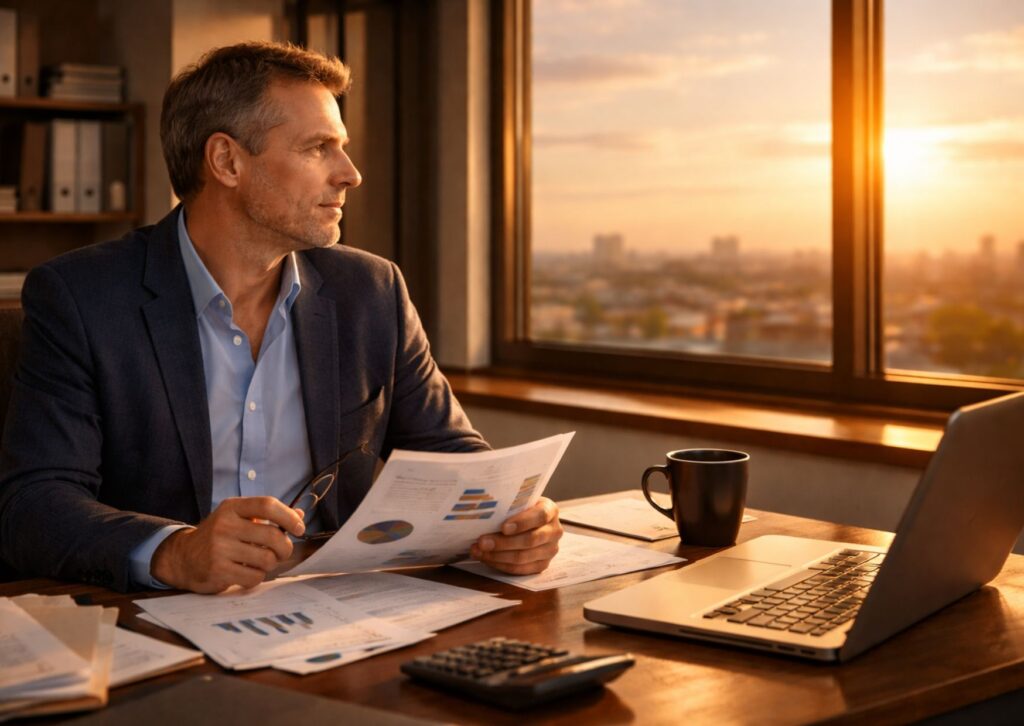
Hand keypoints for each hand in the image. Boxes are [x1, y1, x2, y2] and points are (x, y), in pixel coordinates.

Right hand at [151, 496, 304, 592]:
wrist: (183, 557)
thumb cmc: (219, 536)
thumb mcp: (239, 518)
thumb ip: (268, 517)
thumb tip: (300, 515)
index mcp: (232, 508)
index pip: (267, 505)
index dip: (288, 517)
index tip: (299, 528)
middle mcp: (224, 525)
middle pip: (272, 535)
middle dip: (285, 547)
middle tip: (282, 551)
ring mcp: (219, 548)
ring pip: (267, 559)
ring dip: (270, 563)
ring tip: (261, 561)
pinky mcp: (218, 570)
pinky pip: (254, 577)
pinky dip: (257, 577)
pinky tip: (247, 572)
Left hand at [470, 497, 562, 574]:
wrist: (529, 522)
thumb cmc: (520, 510)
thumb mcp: (519, 502)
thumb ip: (509, 506)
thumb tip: (484, 513)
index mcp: (550, 510)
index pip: (540, 516)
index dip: (522, 523)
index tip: (503, 527)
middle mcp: (554, 531)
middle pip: (530, 540)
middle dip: (503, 543)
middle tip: (482, 542)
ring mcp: (550, 550)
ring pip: (523, 557)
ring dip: (497, 556)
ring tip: (478, 551)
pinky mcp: (542, 565)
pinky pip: (520, 569)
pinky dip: (500, 565)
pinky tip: (486, 559)